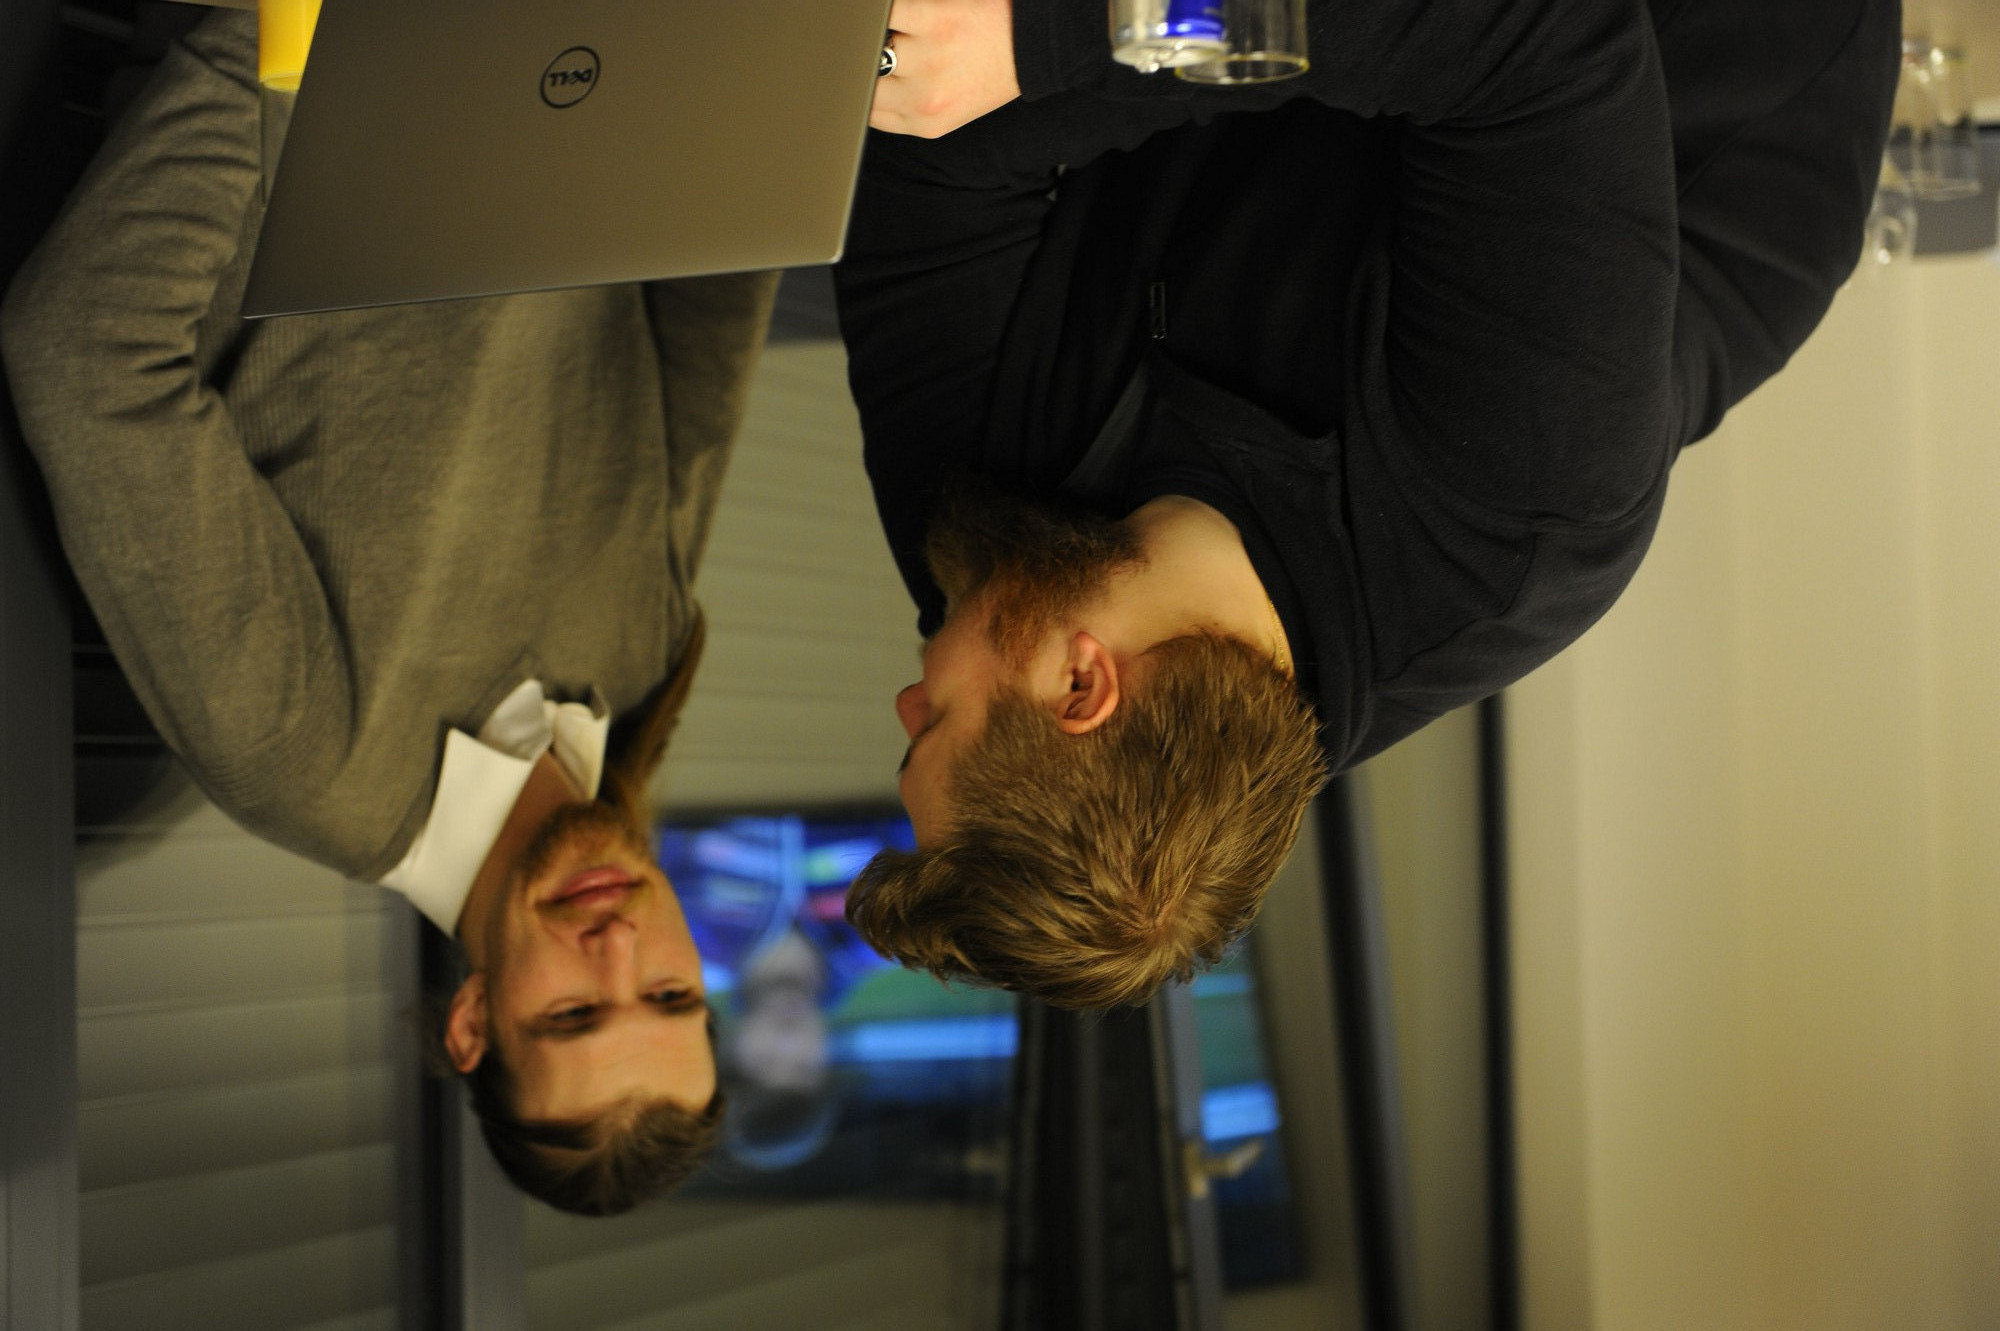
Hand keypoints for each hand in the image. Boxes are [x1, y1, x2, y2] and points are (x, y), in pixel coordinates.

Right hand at [871, 0, 1020, 137]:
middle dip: (859, 63)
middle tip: (865, 48)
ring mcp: (928, 61)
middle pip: (861, 83)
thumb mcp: (952, 108)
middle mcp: (924, 100)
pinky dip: (878, 10)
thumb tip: (869, 86)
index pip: (867, 110)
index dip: (859, 88)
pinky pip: (884, 11)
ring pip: (866, 46)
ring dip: (869, 33)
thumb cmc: (993, 70)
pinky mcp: (934, 21)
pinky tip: (881, 11)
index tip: (859, 72)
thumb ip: (910, 105)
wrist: (1034, 44)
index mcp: (926, 123)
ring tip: (878, 29)